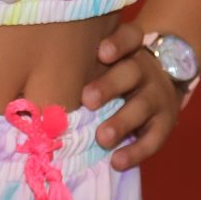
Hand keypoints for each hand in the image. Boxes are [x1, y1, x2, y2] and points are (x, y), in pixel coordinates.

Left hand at [80, 25, 181, 170]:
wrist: (165, 83)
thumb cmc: (119, 72)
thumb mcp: (110, 61)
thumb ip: (84, 64)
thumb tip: (35, 76)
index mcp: (131, 50)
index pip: (130, 37)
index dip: (118, 43)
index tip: (102, 52)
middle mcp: (145, 71)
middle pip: (131, 72)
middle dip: (109, 86)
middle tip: (87, 99)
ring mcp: (158, 97)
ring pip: (142, 107)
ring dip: (121, 122)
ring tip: (102, 137)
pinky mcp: (165, 124)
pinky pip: (153, 139)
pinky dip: (135, 152)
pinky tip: (117, 161)